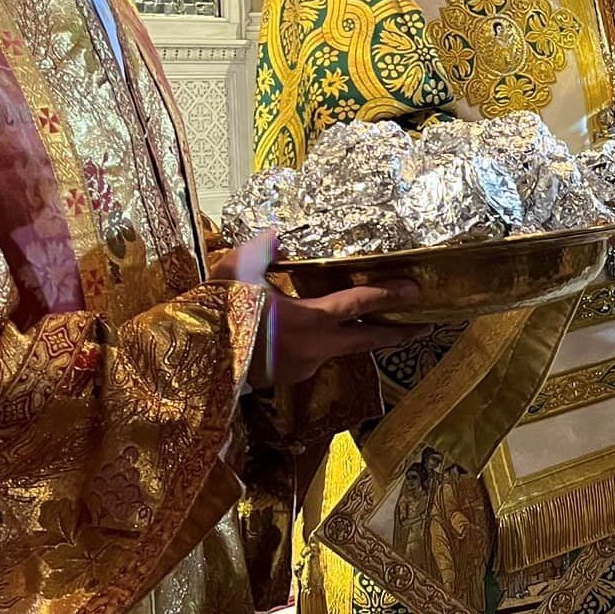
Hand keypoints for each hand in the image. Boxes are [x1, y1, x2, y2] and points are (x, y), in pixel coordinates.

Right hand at [214, 232, 425, 388]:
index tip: (416, 289)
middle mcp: (313, 347)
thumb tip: (278, 233)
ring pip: (339, 348)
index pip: (358, 303)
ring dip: (357, 338)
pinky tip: (315, 335)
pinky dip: (323, 344)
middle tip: (422, 328)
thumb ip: (260, 252)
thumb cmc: (214, 315)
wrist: (192, 363)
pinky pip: (314, 356)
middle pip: (365, 339)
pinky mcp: (289, 379)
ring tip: (373, 325)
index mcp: (307, 319)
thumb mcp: (235, 274)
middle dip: (396, 333)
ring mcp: (303, 367)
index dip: (389, 294)